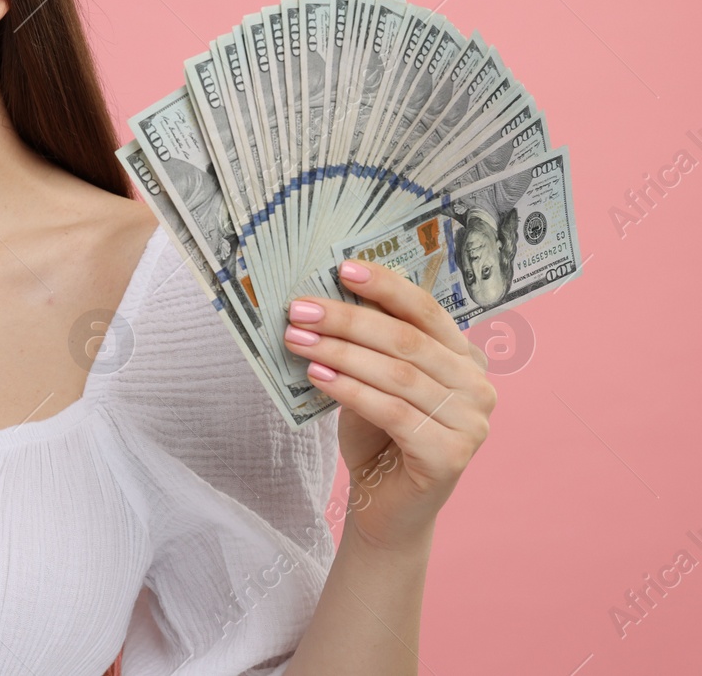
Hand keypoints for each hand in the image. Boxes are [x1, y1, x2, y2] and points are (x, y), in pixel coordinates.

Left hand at [283, 258, 496, 552]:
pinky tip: (317, 377)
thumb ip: (367, 344)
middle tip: (299, 309)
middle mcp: (477, 386)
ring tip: (296, 339)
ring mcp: (471, 423)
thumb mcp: (371, 379)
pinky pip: (392, 411)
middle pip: (406, 340)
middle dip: (347, 320)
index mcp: (464, 358)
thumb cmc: (378, 436)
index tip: (342, 268)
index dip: (386, 286)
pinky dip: (351, 390)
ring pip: (397, 374)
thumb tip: (324, 298)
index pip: (426, 310)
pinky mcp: (450, 455)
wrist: (385, 506)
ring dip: (340, 352)